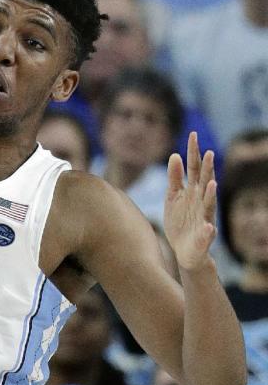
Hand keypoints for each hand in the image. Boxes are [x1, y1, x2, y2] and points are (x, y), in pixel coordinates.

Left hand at [164, 133, 216, 271]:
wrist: (184, 250)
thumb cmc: (180, 221)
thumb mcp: (173, 196)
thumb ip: (175, 177)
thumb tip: (175, 154)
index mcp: (192, 190)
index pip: (194, 168)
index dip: (193, 152)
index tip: (193, 134)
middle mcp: (201, 201)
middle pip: (204, 181)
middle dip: (207, 169)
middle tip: (209, 153)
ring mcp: (204, 217)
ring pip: (209, 204)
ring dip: (211, 194)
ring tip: (212, 183)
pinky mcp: (203, 236)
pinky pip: (206, 233)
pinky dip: (208, 230)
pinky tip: (209, 227)